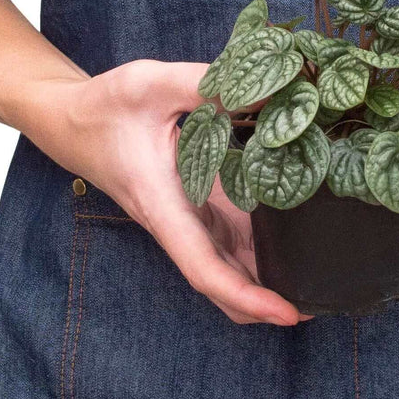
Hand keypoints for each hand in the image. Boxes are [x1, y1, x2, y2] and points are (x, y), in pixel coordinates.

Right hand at [21, 59, 310, 325]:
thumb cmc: (106, 107)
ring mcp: (188, 220)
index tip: (288, 314)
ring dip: (266, 282)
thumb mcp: (153, 84)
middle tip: (325, 301)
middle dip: (268, 303)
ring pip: (228, 268)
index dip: (247, 297)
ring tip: (321, 278)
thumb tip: (270, 96)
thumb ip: (207, 87)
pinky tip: (295, 238)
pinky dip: (258, 253)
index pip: (205, 268)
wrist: (72, 123)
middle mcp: (178, 223)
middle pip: (224, 283)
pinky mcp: (195, 208)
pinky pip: (228, 243)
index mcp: (164, 205)